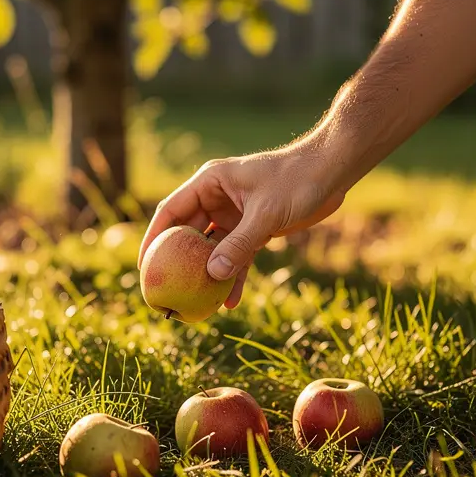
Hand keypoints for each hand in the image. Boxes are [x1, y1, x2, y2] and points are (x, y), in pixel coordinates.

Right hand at [137, 149, 345, 308]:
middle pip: (189, 234)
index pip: (171, 212)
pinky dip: (235, 275)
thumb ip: (240, 243)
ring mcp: (235, 214)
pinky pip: (237, 255)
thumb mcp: (266, 212)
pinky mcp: (253, 227)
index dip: (154, 239)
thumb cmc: (297, 180)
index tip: (145, 267)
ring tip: (200, 304)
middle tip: (167, 292)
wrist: (331, 172)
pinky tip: (232, 300)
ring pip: (213, 249)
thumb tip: (213, 274)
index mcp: (209, 183)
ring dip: (209, 275)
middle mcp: (217, 198)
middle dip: (179, 263)